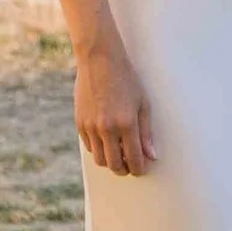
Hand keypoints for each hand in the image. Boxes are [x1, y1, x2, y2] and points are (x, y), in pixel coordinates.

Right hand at [75, 32, 153, 175]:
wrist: (100, 60)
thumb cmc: (127, 79)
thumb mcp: (143, 103)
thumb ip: (146, 132)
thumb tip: (152, 156)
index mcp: (126, 123)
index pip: (134, 159)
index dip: (139, 168)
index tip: (141, 168)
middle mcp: (107, 128)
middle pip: (114, 165)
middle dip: (124, 170)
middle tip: (130, 167)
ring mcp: (91, 126)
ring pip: (99, 159)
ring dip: (110, 162)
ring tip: (118, 156)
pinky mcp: (80, 123)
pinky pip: (89, 147)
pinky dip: (99, 149)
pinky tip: (107, 142)